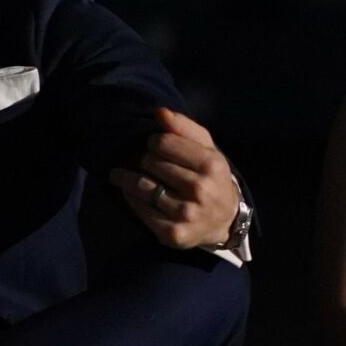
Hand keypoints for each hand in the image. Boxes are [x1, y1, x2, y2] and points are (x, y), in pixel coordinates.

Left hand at [109, 107, 240, 250]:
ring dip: (127, 178)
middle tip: (147, 164)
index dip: (155, 142)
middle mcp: (200, 190)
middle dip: (145, 160)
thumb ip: (184, 127)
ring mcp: (185, 213)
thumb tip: (159, 112)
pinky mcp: (172, 233)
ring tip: (120, 174)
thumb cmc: (211, 177)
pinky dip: (130, 197)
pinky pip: (140, 209)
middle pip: (150, 163)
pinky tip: (129, 192)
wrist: (225, 220)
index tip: (156, 146)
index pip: (163, 142)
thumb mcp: (207, 148)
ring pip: (141, 186)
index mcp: (210, 165)